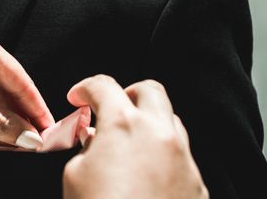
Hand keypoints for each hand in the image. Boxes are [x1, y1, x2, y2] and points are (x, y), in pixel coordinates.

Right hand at [63, 75, 208, 198]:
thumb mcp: (75, 174)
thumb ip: (85, 147)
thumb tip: (93, 140)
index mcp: (124, 124)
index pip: (103, 86)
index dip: (85, 88)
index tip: (78, 98)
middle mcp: (159, 134)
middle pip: (149, 91)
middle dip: (126, 94)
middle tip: (108, 110)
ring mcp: (183, 159)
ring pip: (170, 121)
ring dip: (148, 123)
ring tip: (126, 144)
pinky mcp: (196, 185)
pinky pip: (180, 156)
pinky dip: (161, 155)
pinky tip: (143, 175)